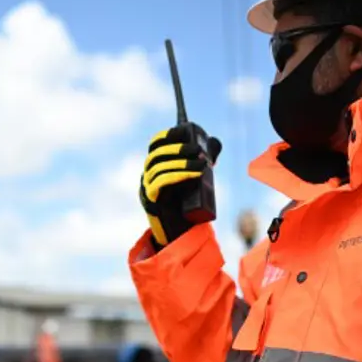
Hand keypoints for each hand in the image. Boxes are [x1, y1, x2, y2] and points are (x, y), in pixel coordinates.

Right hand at [139, 124, 221, 247]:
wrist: (181, 232)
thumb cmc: (188, 203)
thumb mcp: (197, 177)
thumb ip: (204, 158)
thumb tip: (214, 142)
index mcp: (157, 165)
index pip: (156, 143)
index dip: (169, 134)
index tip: (185, 130)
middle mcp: (148, 174)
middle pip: (157, 153)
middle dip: (179, 148)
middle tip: (200, 151)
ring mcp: (146, 187)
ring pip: (159, 166)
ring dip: (182, 162)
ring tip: (203, 164)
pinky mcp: (150, 199)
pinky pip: (161, 182)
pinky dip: (178, 174)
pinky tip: (194, 174)